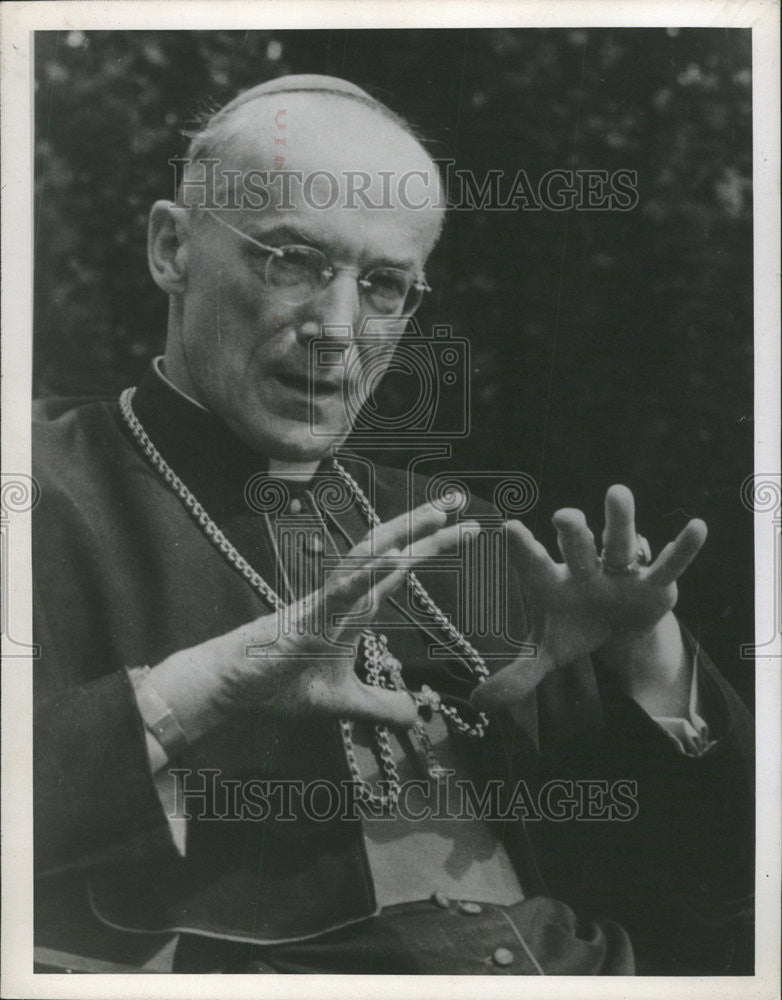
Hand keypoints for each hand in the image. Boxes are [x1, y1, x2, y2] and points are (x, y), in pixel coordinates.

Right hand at [151, 503, 476, 736]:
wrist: (232, 687)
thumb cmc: (278, 683)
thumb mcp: (343, 702)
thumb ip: (380, 706)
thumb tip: (417, 716)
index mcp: (354, 609)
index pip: (398, 570)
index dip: (429, 548)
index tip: (463, 528)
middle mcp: (345, 595)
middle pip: (391, 552)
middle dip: (426, 528)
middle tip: (461, 503)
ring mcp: (327, 601)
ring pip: (369, 558)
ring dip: (404, 534)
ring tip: (438, 514)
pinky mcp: (310, 617)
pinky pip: (344, 589)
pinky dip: (371, 572)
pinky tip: (398, 556)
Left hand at [471, 484, 706, 709]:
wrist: (609, 625)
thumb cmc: (570, 626)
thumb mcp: (546, 653)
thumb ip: (518, 675)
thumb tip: (480, 703)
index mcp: (551, 582)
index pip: (532, 562)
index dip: (521, 547)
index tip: (508, 529)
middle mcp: (583, 569)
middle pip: (575, 546)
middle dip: (571, 533)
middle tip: (563, 517)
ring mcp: (618, 571)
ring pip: (618, 542)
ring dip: (619, 519)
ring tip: (617, 492)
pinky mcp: (653, 582)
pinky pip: (669, 563)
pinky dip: (683, 549)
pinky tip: (698, 528)